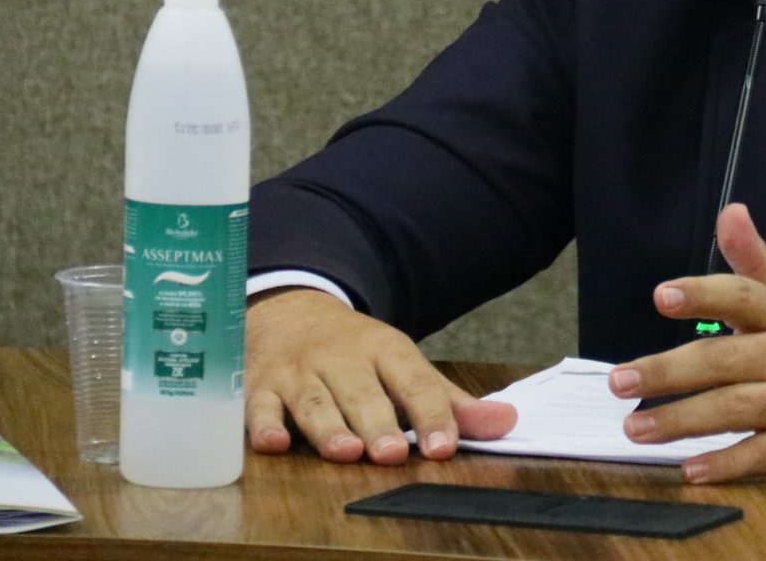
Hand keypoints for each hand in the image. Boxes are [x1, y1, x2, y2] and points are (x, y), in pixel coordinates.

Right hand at [244, 287, 516, 463]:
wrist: (291, 312)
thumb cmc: (358, 356)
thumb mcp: (406, 367)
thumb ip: (451, 401)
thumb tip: (507, 422)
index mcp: (387, 350)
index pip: (415, 382)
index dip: (431, 415)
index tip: (444, 447)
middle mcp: (343, 359)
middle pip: (362, 393)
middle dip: (377, 423)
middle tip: (391, 454)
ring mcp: (300, 372)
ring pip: (314, 402)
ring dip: (328, 428)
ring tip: (346, 452)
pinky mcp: (261, 387)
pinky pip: (258, 407)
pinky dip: (263, 426)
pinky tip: (274, 443)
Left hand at [608, 203, 765, 481]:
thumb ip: (760, 262)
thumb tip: (730, 211)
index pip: (745, 297)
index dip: (705, 296)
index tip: (662, 296)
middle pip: (727, 360)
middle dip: (670, 371)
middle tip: (620, 381)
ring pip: (737, 409)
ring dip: (684, 420)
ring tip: (636, 428)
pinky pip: (765, 454)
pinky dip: (729, 463)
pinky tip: (693, 469)